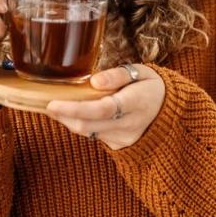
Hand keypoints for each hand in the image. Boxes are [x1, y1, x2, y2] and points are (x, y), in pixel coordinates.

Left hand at [45, 64, 164, 149]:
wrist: (169, 112)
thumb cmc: (151, 86)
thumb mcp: (141, 71)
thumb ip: (118, 75)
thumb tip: (94, 81)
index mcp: (137, 102)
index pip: (102, 109)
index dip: (75, 108)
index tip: (53, 104)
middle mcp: (130, 124)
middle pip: (89, 124)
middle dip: (63, 116)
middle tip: (46, 104)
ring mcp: (124, 138)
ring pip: (88, 132)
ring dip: (69, 120)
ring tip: (57, 107)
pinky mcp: (119, 145)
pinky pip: (93, 135)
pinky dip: (81, 124)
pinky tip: (75, 114)